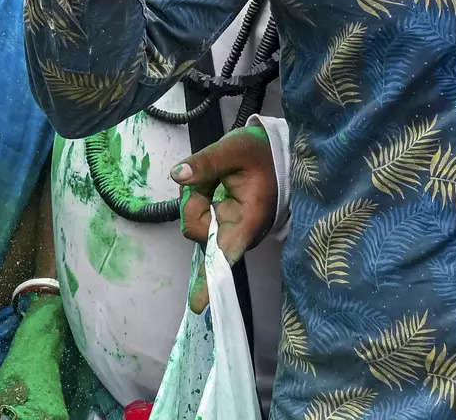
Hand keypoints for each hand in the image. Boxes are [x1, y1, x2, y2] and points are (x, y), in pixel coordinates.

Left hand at [174, 125, 277, 312]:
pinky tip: (206, 191)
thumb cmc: (259, 152)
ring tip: (219, 178)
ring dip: (197, 197)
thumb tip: (178, 176)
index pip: (226, 253)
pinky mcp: (225, 225)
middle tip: (213, 176)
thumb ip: (206, 163)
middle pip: (197, 229)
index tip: (198, 307)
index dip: (211, 279)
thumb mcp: (234, 148)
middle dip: (195, 201)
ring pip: (195, 221)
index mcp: (249, 219)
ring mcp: (232, 230)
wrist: (276, 152)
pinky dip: (199, 204)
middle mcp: (241, 232)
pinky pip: (201, 221)